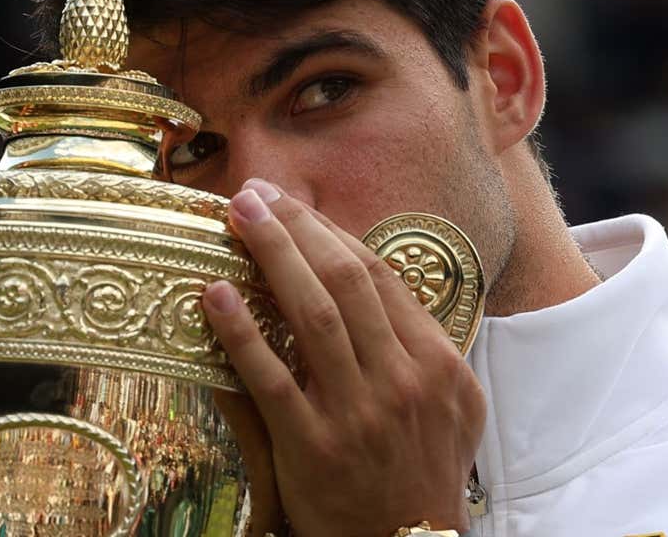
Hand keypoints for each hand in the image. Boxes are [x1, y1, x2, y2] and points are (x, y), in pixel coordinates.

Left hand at [202, 178, 484, 536]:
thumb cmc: (423, 471)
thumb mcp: (453, 406)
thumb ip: (420, 345)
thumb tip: (376, 283)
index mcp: (436, 363)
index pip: (377, 277)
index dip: (329, 232)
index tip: (292, 203)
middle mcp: (401, 380)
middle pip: (344, 282)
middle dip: (296, 228)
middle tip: (254, 195)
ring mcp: (358, 414)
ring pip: (313, 316)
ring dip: (272, 257)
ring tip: (237, 218)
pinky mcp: (313, 448)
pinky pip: (271, 379)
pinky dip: (241, 333)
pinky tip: (213, 296)